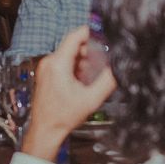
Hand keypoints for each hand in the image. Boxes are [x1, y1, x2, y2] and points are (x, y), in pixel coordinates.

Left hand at [22, 26, 115, 160]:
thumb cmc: (62, 117)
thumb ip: (107, 80)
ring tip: (91, 76)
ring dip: (83, 62)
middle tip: (101, 63)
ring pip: (69, 55)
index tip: (102, 36)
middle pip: (73, 46)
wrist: (46, 130)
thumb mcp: (92, 99)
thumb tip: (118, 66)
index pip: (75, 36)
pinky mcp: (46, 74)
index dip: (90, 33)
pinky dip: (75, 68)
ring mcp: (46, 68)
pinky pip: (63, 63)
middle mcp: (49, 62)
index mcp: (58, 64)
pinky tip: (82, 82)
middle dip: (89, 52)